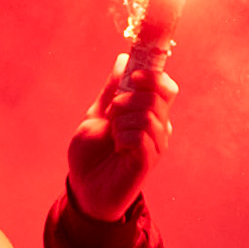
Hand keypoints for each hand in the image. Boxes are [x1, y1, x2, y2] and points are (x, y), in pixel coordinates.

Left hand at [66, 54, 177, 221]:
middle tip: (112, 113)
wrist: (83, 189)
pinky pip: (142, 135)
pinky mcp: (149, 161)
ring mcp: (156, 145)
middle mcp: (159, 127)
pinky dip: (123, 136)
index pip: (165, 86)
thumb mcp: (97, 115)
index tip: (133, 75)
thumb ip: (112, 89)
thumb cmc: (92, 155)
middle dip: (129, 97)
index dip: (153, 74)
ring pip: (148, 114)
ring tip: (112, 134)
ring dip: (122, 120)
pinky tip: (117, 147)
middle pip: (159, 95)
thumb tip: (124, 58)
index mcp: (149, 113)